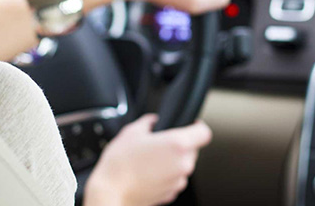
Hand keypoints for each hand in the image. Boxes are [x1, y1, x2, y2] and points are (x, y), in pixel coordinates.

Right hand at [84, 114, 212, 205]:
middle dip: (180, 144)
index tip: (191, 124)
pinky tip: (148, 172)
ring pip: (183, 165)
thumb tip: (152, 121)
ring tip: (150, 159)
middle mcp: (183, 164)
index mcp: (177, 144)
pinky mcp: (171, 193)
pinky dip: (166, 175)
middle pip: (193, 149)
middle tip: (159, 143)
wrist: (110, 192)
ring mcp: (178, 181)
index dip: (197, 126)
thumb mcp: (131, 132)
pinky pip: (174, 179)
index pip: (204, 132)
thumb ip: (148, 122)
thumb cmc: (119, 164)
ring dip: (172, 161)